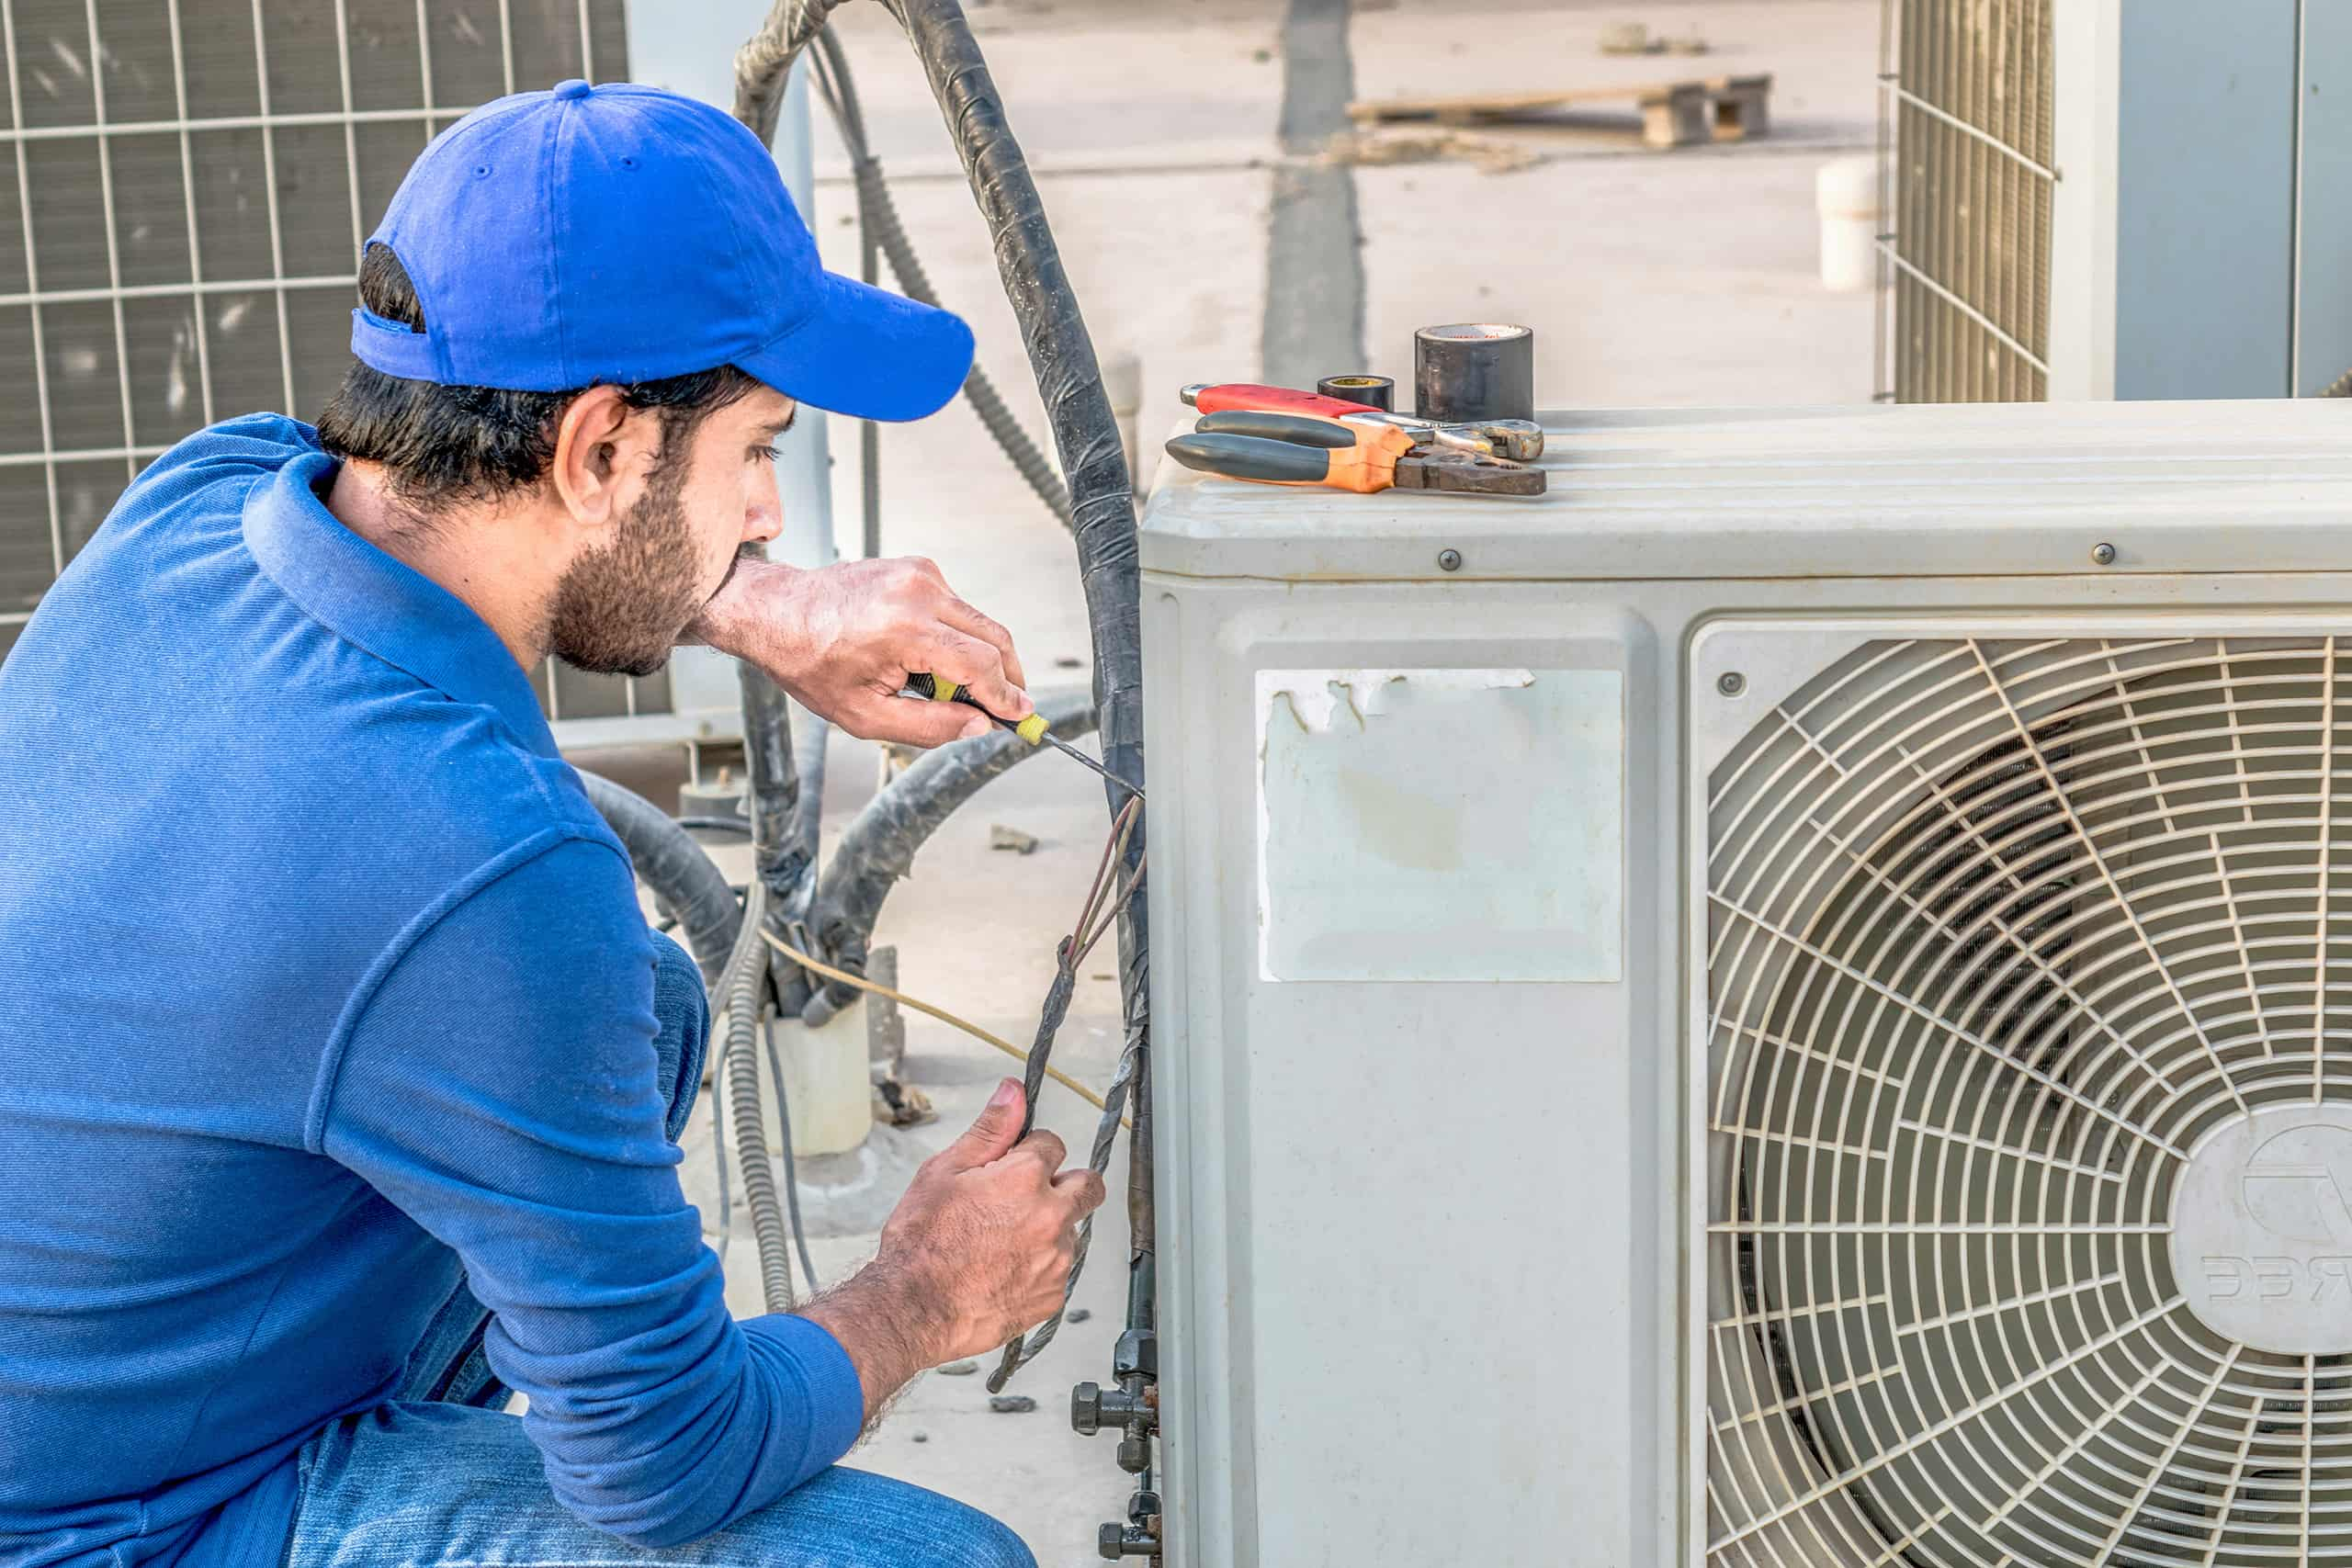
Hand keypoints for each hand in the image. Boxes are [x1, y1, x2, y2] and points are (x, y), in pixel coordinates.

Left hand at [687, 555, 1032, 746]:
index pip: (981, 664)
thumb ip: (930, 726)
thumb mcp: (865, 714)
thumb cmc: (809, 662)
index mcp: (905, 630)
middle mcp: (918, 592)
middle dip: (1006, 677)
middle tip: (1006, 709)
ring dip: (979, 657)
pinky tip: (930, 660)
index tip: (1022, 717)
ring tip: (948, 689)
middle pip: (994, 637)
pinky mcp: (918, 567)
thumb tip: (979, 727)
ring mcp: (920, 573)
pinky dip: (957, 636)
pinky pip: (957, 608)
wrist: (777, 612)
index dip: (1006, 696)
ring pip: (979, 622)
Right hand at [800, 1080, 1105, 1417]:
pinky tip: (1004, 1270)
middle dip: (1065, 1182)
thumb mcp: (945, 1171)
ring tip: (1003, 1241)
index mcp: (1026, 1178)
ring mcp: (1056, 1259)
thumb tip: (1014, 1092)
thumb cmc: (922, 1242)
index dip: (1029, 1151)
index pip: (1053, 1144)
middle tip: (1027, 1196)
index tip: (1010, 1165)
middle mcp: (1051, 1216)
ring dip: (1050, 1228)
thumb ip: (990, 1130)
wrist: (913, 1309)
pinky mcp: (1052, 1295)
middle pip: (1087, 1185)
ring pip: (1072, 1229)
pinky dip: (1040, 1266)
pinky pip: (1059, 1270)